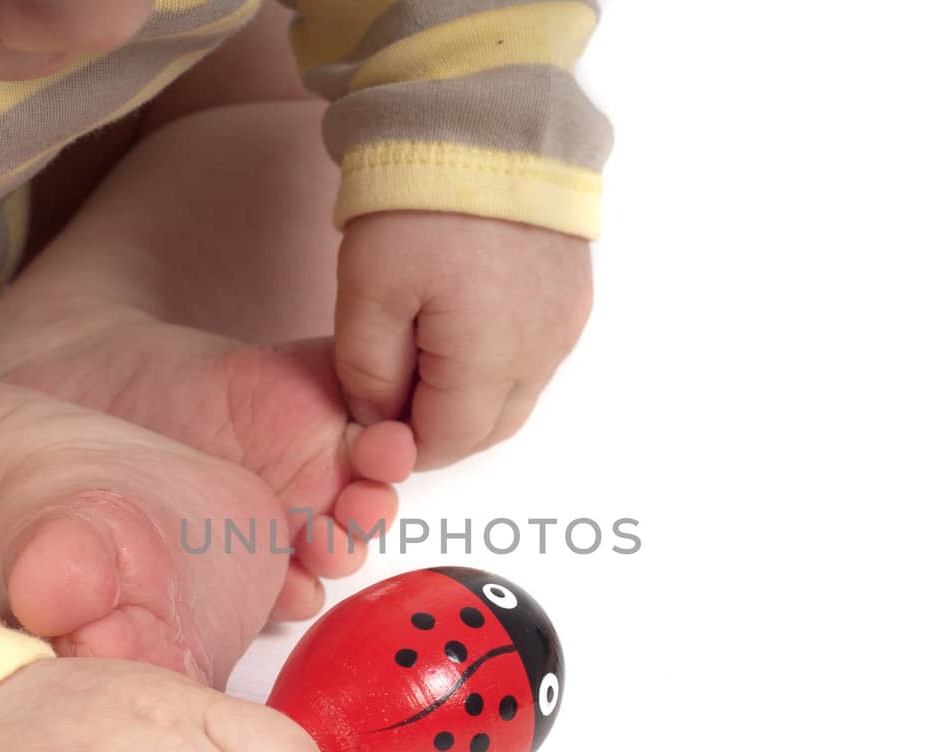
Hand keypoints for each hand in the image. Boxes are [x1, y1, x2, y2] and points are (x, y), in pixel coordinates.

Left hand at [335, 211, 593, 469]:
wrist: (485, 119)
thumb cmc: (421, 203)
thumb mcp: (368, 290)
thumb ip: (367, 371)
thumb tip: (378, 419)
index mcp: (492, 360)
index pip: (447, 443)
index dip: (401, 443)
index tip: (367, 413)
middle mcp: (542, 353)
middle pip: (487, 430)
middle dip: (437, 426)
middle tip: (389, 389)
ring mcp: (564, 326)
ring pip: (514, 399)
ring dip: (469, 398)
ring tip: (422, 350)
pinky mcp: (572, 298)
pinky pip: (535, 359)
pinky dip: (497, 365)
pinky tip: (460, 326)